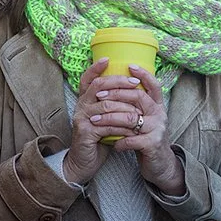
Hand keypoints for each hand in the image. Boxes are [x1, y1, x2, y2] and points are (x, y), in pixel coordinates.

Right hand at [63, 57, 142, 184]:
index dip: (96, 68)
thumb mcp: (106, 117)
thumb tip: (133, 87)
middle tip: (135, 82)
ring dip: (125, 107)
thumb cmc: (99, 137)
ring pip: (105, 106)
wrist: (85, 162)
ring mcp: (81, 119)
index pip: (88, 79)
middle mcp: (80, 106)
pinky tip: (133, 129)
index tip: (108, 58)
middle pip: (98, 86)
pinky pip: (106, 125)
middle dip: (118, 82)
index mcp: (85, 100)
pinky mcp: (84, 133)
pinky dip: (122, 127)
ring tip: (140, 109)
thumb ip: (113, 103)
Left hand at [90, 64, 185, 195]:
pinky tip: (110, 143)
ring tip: (94, 120)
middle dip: (115, 94)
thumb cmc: (147, 139)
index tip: (129, 65)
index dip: (143, 74)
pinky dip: (118, 141)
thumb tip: (118, 87)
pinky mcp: (153, 144)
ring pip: (130, 117)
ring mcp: (157, 129)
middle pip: (138, 96)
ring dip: (109, 118)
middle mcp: (160, 114)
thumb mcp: (145, 120)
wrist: (160, 165)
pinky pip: (131, 139)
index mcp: (158, 106)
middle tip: (98, 96)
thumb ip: (136, 106)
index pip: (154, 84)